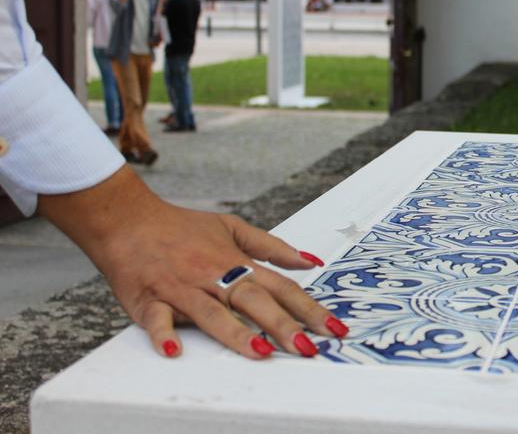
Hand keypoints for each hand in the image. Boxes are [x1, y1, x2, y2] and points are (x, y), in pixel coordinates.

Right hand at [38, 167, 346, 358]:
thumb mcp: (232, 228)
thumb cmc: (181, 227)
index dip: (309, 308)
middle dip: (283, 325)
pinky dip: (164, 333)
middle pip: (254, 301)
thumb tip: (310, 261)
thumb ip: (271, 247)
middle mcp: (213, 276)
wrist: (127, 219)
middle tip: (308, 348)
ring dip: (236, 333)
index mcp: (235, 263)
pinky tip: (174, 350)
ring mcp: (182, 288)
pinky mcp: (149, 299)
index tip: (334, 328)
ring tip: (261, 352)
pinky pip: (157, 318)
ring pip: (212, 313)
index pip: (281, 287)